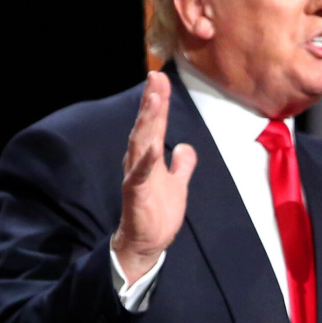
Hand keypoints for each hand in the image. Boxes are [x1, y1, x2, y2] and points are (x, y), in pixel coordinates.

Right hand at [112, 71, 196, 282]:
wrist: (145, 244)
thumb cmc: (157, 214)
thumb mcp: (177, 184)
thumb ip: (181, 165)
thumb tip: (186, 147)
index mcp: (148, 157)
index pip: (155, 125)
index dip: (158, 102)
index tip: (160, 79)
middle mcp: (139, 162)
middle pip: (146, 127)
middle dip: (151, 102)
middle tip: (155, 78)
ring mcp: (136, 176)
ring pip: (141, 144)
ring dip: (147, 122)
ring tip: (153, 100)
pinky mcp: (135, 194)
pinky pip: (139, 174)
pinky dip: (146, 160)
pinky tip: (152, 147)